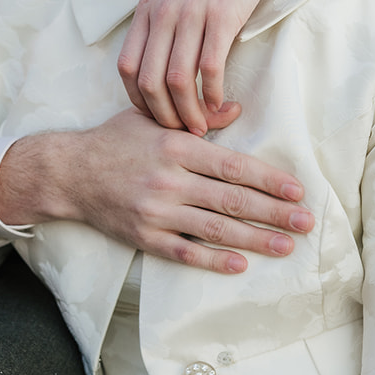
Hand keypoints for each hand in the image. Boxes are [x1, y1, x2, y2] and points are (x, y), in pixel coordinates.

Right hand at [0, 107, 313, 272]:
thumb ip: (198, 119)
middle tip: (306, 222)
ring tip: (286, 245)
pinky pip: (184, 252)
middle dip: (274, 212)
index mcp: (176, 148)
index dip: (269, 179)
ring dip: (254, 239)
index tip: (298, 190)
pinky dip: (212, 260)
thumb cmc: (115, 141)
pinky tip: (240, 264)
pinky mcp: (143, 236)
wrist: (68, 172)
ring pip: (214, 228)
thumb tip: (238, 110)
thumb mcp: (153, 120)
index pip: (233, 166)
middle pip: (231, 199)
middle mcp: (168, 180)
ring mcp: (155, 211)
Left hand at [119, 0, 306, 133]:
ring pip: (178, 80)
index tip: (157, 117)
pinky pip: (210, 66)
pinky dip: (213, 94)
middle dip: (164, 116)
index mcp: (146, 9)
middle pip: (149, 82)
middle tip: (181, 132)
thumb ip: (161, 19)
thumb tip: (159, 55)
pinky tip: (221, 103)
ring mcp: (190, 14)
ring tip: (202, 126)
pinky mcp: (222, 14)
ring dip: (189, 112)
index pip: (127, 68)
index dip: (139, 101)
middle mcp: (162, 14)